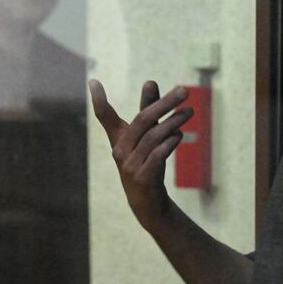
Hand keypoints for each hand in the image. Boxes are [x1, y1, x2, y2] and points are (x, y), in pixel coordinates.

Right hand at [89, 79, 192, 230]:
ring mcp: (130, 165)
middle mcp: (120, 150)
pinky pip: (158, 154)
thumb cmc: (146, 162)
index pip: (105, 116)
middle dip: (165, 103)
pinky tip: (179, 135)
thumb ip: (148, 109)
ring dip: (174, 122)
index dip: (98, 100)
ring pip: (154, 136)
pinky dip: (170, 142)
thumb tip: (150, 81)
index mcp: (118, 138)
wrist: (148, 203)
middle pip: (143, 119)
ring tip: (189, 112)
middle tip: (184, 90)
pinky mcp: (143, 178)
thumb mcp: (146, 135)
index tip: (93, 80)